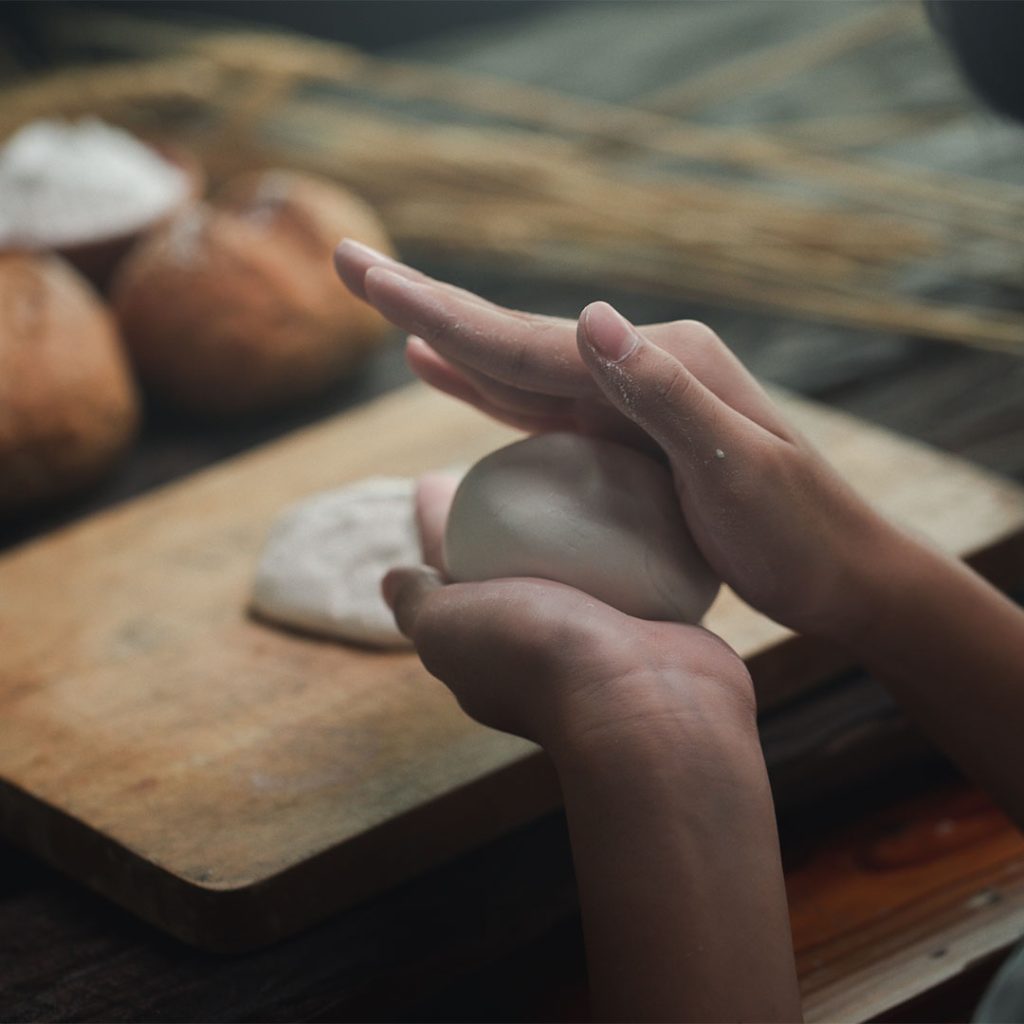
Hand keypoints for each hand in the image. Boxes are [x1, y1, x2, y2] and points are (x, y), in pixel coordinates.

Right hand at [337, 240, 892, 639]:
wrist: (838, 567)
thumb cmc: (796, 531)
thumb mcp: (740, 468)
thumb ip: (664, 392)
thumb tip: (592, 317)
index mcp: (656, 360)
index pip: (526, 339)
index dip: (438, 312)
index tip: (365, 274)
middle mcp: (634, 364)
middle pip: (508, 336)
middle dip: (425, 305)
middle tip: (348, 263)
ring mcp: (626, 396)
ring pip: (515, 365)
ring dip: (447, 339)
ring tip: (386, 306)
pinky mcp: (621, 433)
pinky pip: (538, 406)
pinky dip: (488, 387)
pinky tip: (452, 375)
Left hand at [388, 473, 755, 755]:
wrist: (643, 697)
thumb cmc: (534, 657)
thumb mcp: (447, 626)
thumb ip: (420, 602)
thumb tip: (392, 579)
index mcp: (485, 648)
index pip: (448, 573)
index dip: (436, 528)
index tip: (433, 481)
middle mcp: (540, 647)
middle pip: (511, 570)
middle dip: (501, 527)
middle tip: (505, 468)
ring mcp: (601, 639)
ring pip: (576, 571)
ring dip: (571, 531)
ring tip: (567, 469)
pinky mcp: (655, 627)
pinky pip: (637, 571)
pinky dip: (630, 540)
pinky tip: (633, 499)